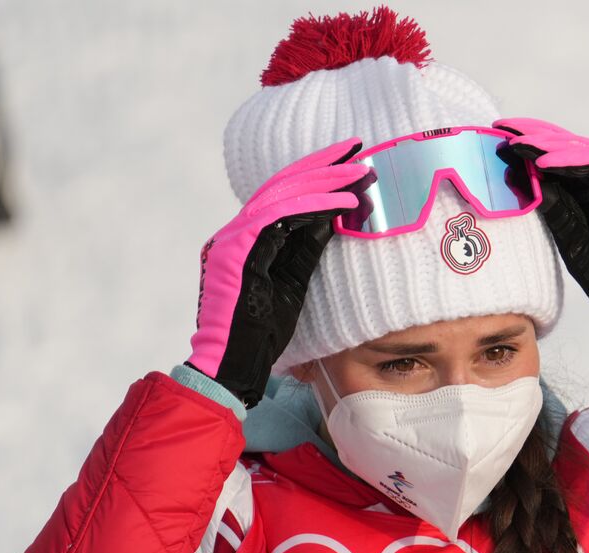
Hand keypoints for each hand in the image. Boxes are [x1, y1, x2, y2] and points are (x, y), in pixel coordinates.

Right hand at [185, 138, 370, 406]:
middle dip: (323, 166)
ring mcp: (232, 240)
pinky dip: (311, 208)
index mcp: (245, 240)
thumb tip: (331, 219)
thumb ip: (304, 252)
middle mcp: (235, 233)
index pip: (283, 198)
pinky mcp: (236, 252)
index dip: (316, 177)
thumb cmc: (259, 335)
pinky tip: (339, 201)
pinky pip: (277, 219)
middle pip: (282, 186)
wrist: (230, 365)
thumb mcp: (291, 286)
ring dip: (323, 181)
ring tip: (357, 172)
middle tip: (358, 151)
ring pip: (282, 195)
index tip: (348, 164)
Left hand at [495, 117, 588, 356]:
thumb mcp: (577, 247)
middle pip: (569, 152)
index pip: (557, 167)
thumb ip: (559, 216)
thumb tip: (532, 183)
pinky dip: (578, 161)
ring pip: (587, 153)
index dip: (529, 153)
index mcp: (588, 201)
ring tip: (523, 143)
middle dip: (537, 138)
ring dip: (553, 146)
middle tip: (504, 130)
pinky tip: (550, 160)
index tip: (499, 143)